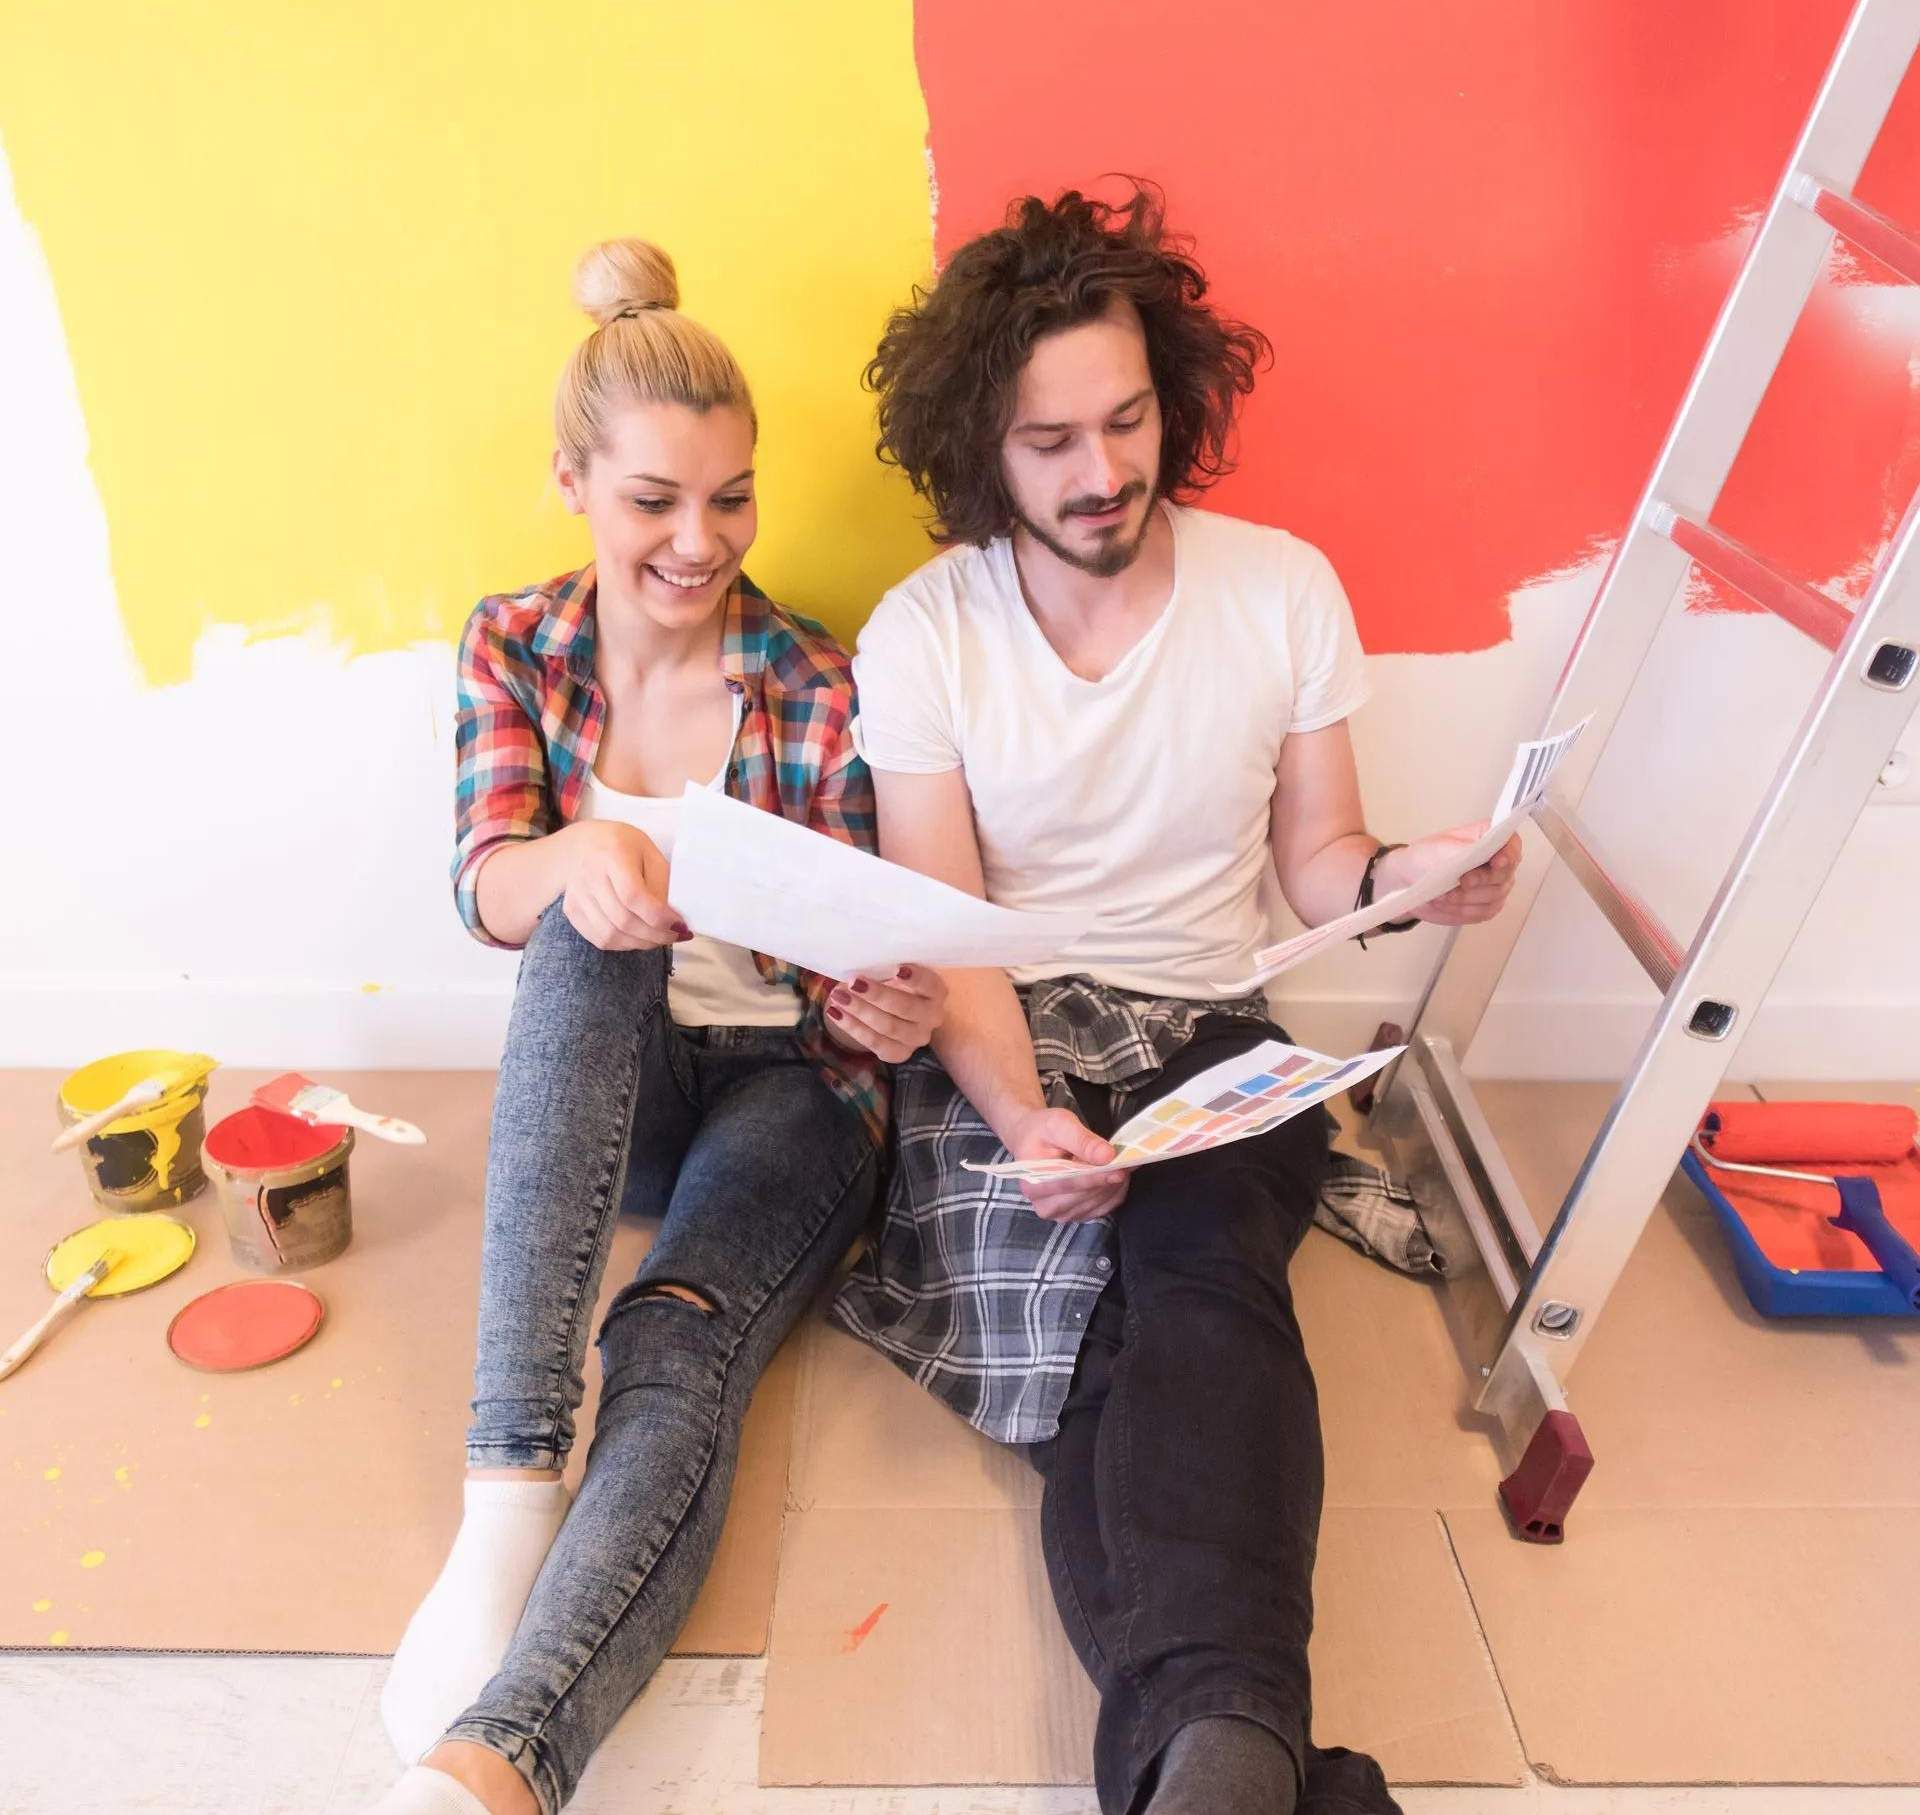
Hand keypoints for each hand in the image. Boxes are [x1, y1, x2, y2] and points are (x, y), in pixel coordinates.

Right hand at [560, 821, 687, 951]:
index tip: (679, 925)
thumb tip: (673, 920)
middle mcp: (589, 876)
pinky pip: (600, 939)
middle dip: (655, 935)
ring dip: (641, 943)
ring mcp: (576, 895)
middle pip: (623, 920)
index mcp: (612, 855)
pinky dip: (624, 944)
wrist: (585, 844)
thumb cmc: (625, 847)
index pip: (633, 895)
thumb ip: (662, 885)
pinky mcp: (572, 911)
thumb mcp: (651, 854)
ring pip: (611, 935)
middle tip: (674, 935)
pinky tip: (638, 937)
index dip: (658, 917)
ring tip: (659, 938)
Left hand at [824, 965, 948, 1062]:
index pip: (930, 985)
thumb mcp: (891, 971)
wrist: (886, 1010)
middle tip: (853, 983)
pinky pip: (876, 1043)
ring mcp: (917, 1037)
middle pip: (906, 1008)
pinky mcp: (900, 1053)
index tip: (896, 970)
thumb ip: (884, 968)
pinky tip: (835, 1013)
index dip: (915, 979)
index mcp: (935, 991)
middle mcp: (932, 1016)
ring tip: (838, 997)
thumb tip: (862, 963)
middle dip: (877, 995)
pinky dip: (853, 1027)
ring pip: (889, 1027)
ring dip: (861, 1011)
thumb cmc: (889, 982)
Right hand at [1003, 1105, 1128, 1223]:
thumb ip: (1082, 1140)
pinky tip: (1117, 1174)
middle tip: (1128, 1161)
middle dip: (1109, 1179)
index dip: (1097, 1177)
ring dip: (1115, 1185)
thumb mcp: (1059, 1124)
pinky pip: (1105, 1207)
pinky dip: (1116, 1191)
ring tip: (1123, 1163)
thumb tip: (1107, 1156)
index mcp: (1034, 1185)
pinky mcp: (1077, 1215)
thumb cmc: (1042, 1130)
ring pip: (1099, 1203)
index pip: (1070, 1184)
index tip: (1120, 1168)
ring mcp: (1061, 1213)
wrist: (1033, 1140)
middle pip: (1086, 1196)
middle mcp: (1045, 1206)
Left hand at [1387, 821, 1521, 925]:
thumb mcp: (1442, 849)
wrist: (1408, 880)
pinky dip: (1462, 910)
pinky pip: (1483, 913)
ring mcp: (1494, 885)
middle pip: (1505, 875)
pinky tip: (1446, 903)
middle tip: (1462, 881)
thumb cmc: (1425, 857)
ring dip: (1465, 898)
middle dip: (1481, 881)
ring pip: (1494, 897)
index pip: (1511, 844)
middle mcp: (1497, 862)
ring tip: (1443, 894)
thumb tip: (1488, 851)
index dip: (1509, 854)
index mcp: (1489, 837)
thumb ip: (1468, 850)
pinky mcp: (1485, 905)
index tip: (1497, 862)